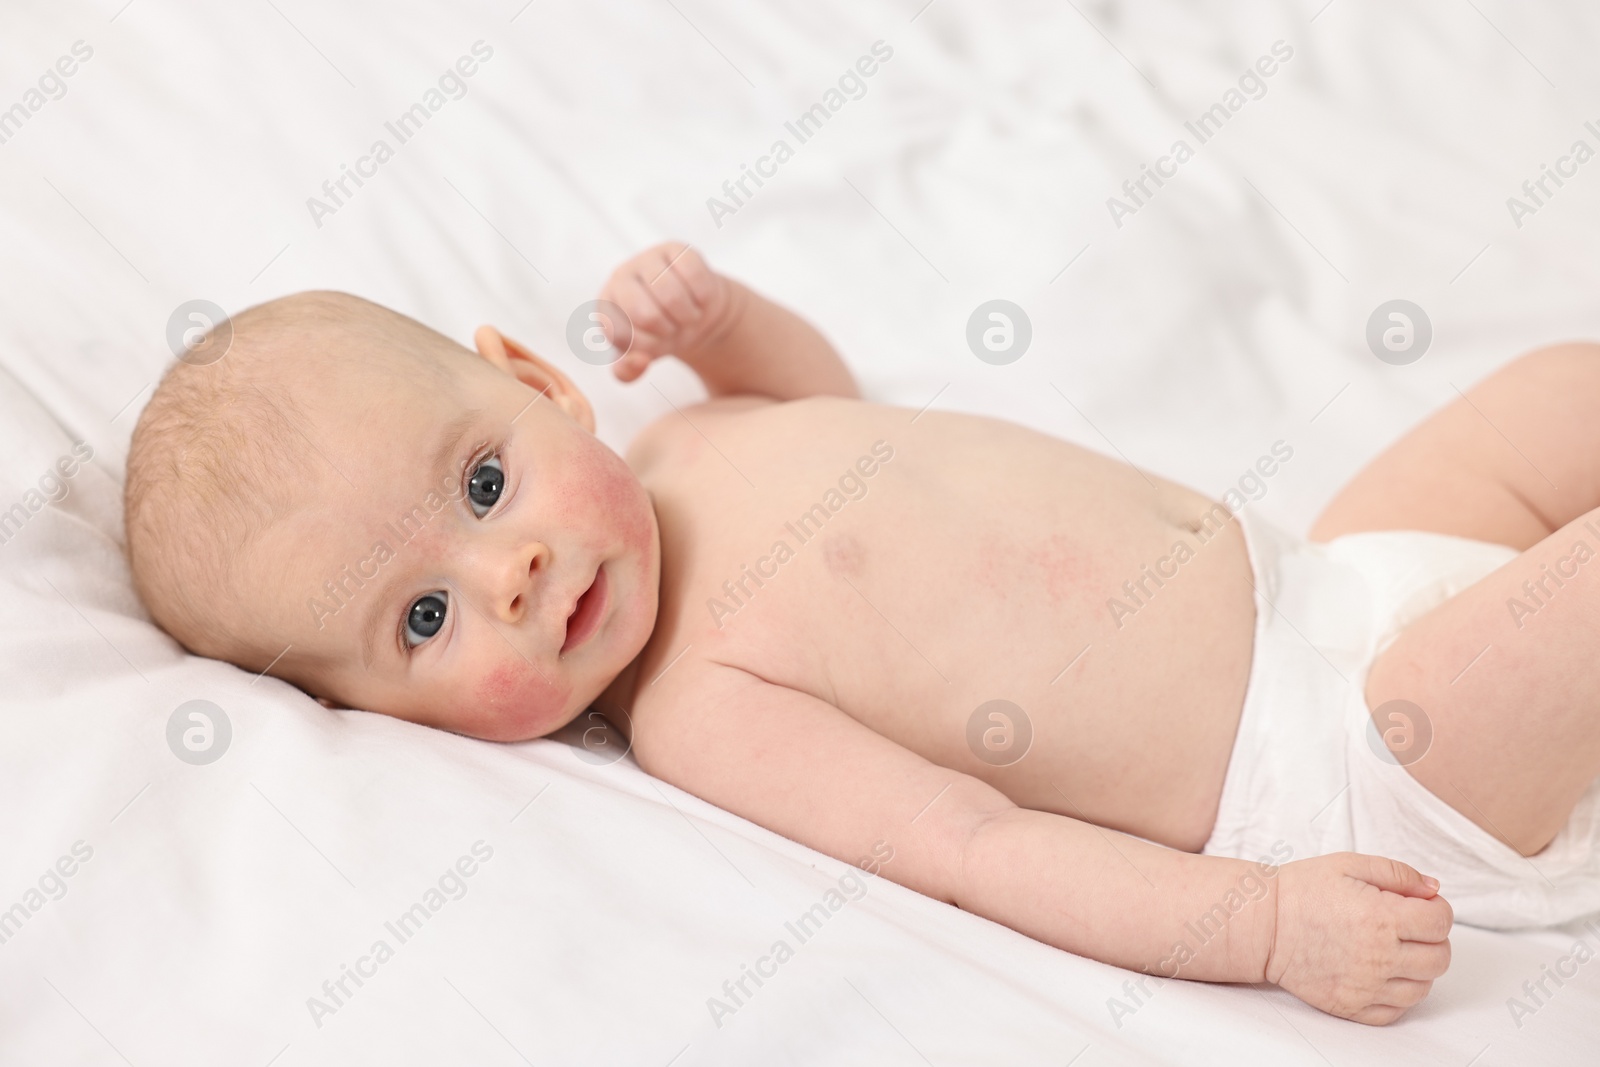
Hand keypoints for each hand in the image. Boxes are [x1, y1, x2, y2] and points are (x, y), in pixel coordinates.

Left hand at [596, 242, 740, 381]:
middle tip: (674, 327)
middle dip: (668, 330)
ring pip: (672, 295)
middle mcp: (620, 277)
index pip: (623, 334)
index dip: (649, 346)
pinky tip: (699, 298)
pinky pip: (693, 275)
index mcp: (605, 306)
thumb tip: (639, 361)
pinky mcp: (676, 249)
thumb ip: (628, 371)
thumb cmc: (661, 335)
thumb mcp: (640, 356)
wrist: (693, 312)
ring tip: (687, 315)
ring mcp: (647, 259)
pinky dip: (702, 296)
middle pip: (647, 314)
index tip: (656, 341)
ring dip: (688, 316)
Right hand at [1265, 853, 1451, 1024]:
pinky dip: (1397, 995)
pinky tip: (1381, 974)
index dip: (1435, 909)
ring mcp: (1365, 986)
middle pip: (1439, 959)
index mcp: (1381, 918)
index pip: (1441, 922)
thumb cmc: (1301, 891)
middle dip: (1432, 939)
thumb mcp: (1348, 865)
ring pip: (1422, 989)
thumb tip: (1433, 890)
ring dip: (1417, 969)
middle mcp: (1379, 957)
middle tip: (1408, 927)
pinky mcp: (1350, 1006)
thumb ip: (1398, 873)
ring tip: (1393, 950)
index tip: (1418, 906)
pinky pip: (1395, 1011)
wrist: (1262, 924)